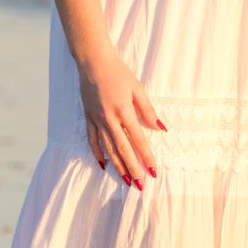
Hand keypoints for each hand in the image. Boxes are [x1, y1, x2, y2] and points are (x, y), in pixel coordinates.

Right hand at [76, 48, 162, 187]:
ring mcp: (96, 120)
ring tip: (126, 180)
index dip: (146, 157)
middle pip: (123, 149)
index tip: (154, 170)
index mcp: (123, 111)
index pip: (138, 140)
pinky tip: (104, 166)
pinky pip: (92, 141)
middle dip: (133, 168)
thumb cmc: (119, 73)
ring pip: (108, 149)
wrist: (93, 63)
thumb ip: (148, 110)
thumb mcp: (138, 89)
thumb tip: (160, 129)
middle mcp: (109, 119)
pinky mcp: (88, 118)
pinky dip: (98, 154)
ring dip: (118, 166)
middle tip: (141, 184)